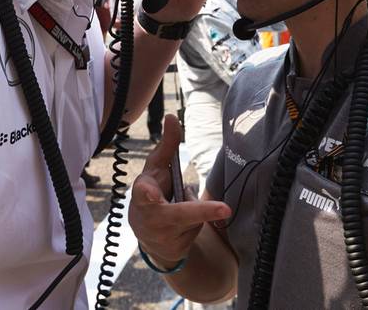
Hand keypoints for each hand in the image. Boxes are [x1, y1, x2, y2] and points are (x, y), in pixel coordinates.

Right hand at [129, 115, 230, 267]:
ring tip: (185, 207)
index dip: (148, 194)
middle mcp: (149, 218)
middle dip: (201, 211)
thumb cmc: (153, 192)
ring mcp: (162, 237)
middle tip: (225, 209)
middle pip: (180, 214)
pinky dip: (198, 224)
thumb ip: (166, 145)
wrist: (149, 237)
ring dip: (199, 210)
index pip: (143, 193)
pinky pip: (198, 231)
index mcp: (143, 193)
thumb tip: (171, 116)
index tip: (153, 194)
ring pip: (195, 219)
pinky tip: (186, 227)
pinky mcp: (175, 250)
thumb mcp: (157, 169)